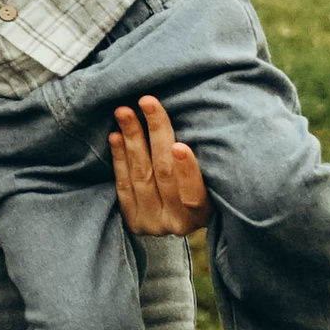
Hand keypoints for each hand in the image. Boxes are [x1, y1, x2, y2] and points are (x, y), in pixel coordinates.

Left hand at [110, 93, 209, 237]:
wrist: (181, 227)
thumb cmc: (204, 194)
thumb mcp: (214, 186)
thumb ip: (206, 165)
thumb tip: (197, 122)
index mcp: (203, 214)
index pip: (193, 193)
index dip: (186, 171)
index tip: (179, 146)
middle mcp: (176, 222)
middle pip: (163, 174)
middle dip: (155, 134)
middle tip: (147, 102)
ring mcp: (151, 222)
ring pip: (140, 175)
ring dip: (132, 140)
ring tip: (124, 113)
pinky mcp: (132, 219)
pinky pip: (123, 184)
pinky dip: (119, 158)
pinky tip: (115, 136)